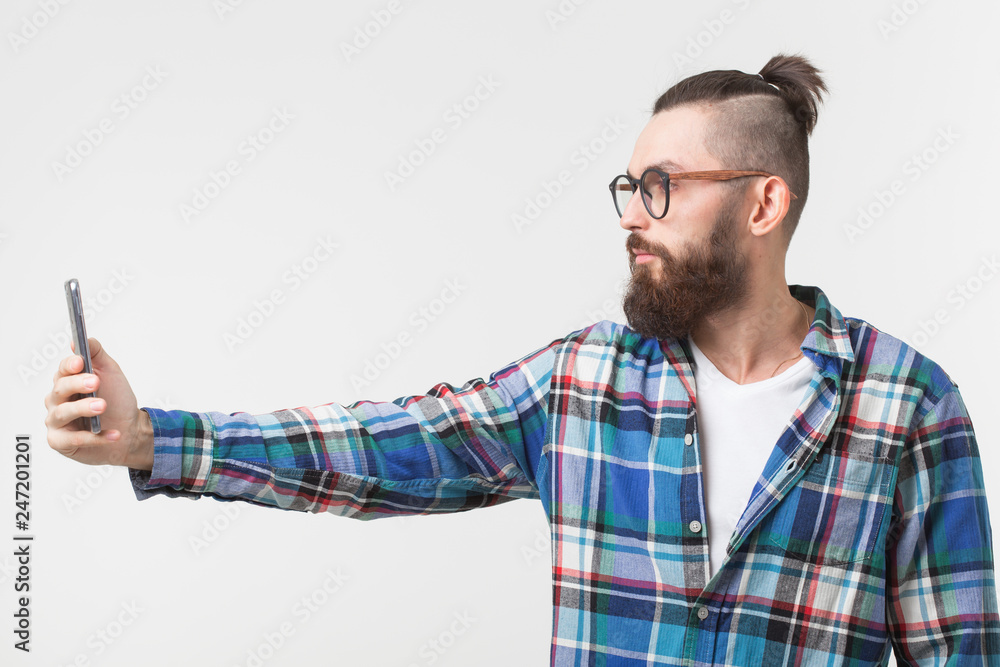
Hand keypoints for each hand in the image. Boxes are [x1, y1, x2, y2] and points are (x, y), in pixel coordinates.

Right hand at [44, 337, 152, 469]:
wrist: (130, 430)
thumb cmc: (117, 400)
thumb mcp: (111, 373)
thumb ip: (97, 355)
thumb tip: (83, 339)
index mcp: (68, 382)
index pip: (62, 371)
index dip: (70, 366)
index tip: (80, 362)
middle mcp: (57, 401)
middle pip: (59, 389)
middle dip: (78, 385)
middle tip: (96, 383)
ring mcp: (57, 422)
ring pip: (62, 413)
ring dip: (83, 409)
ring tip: (103, 406)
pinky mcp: (60, 442)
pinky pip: (71, 440)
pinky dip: (93, 437)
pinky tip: (113, 433)